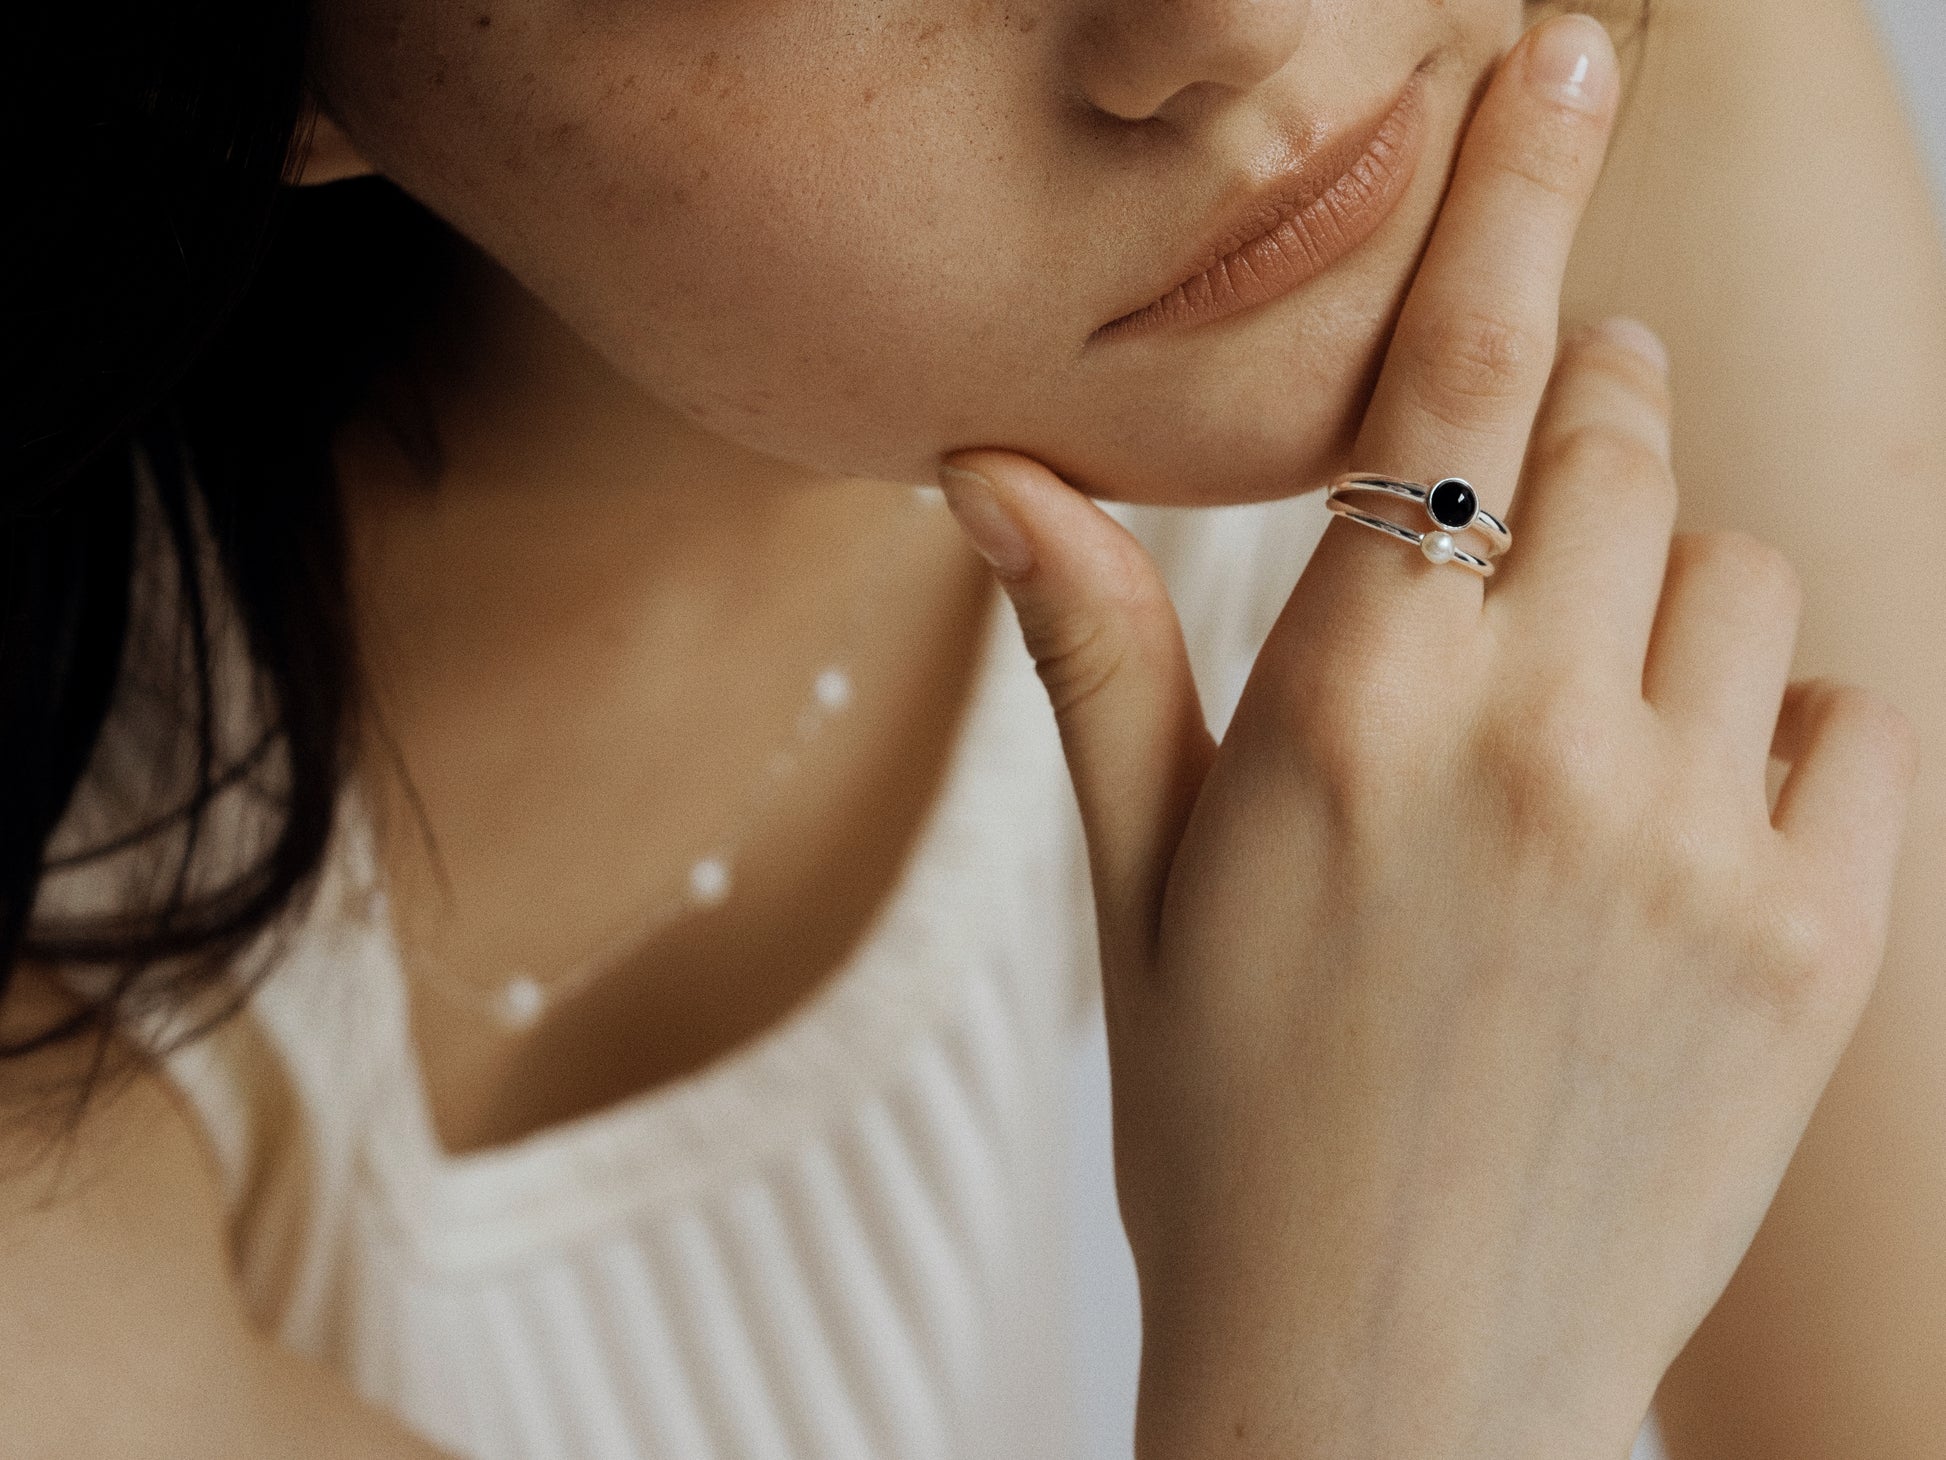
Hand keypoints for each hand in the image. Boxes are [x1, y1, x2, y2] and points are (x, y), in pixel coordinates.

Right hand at [936, 11, 1920, 1458]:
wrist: (1390, 1387)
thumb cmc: (1231, 1127)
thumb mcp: (1133, 889)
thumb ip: (1095, 653)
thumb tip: (987, 468)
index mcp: (1344, 719)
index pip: (1450, 393)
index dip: (1512, 202)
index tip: (1571, 58)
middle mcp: (1530, 751)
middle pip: (1620, 444)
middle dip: (1587, 419)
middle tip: (1542, 477)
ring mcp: (1691, 846)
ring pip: (1739, 579)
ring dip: (1669, 606)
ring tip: (1585, 740)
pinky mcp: (1818, 945)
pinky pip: (1852, 722)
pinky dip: (1782, 737)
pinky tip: (1682, 837)